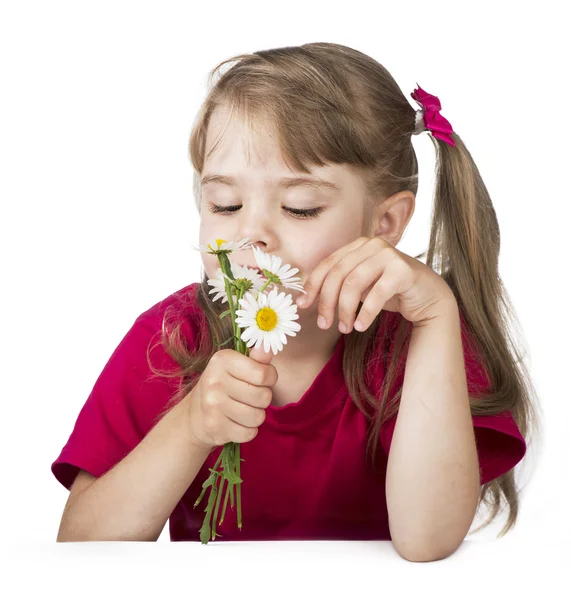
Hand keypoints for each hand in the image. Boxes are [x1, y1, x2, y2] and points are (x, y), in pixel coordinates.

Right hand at [183, 346, 277, 449]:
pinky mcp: (214, 427)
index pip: (264, 374)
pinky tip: (238, 423)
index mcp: (222, 360)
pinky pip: (248, 433)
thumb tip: (267, 347)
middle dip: (263, 399)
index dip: (270, 378)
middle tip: (251, 396)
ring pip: (258, 417)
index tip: (262, 379)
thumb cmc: (223, 385)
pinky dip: (248, 431)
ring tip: (245, 409)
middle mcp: (214, 381)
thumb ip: (256, 358)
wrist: (195, 415)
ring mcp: (212, 406)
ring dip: (256, 416)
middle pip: (263, 397)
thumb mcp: (236, 366)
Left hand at [296, 236, 455, 331]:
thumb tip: (307, 299)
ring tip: (345, 329)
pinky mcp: (403, 271)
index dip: (313, 285)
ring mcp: (389, 255)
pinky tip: (360, 326)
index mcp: (358, 245)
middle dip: (327, 302)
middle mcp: (372, 245)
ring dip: (345, 310)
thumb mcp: (361, 286)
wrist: (428, 296)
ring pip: (353, 284)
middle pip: (338, 275)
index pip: (328, 264)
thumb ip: (340, 285)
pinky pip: (376, 294)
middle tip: (324, 325)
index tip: (303, 306)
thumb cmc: (390, 291)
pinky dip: (365, 313)